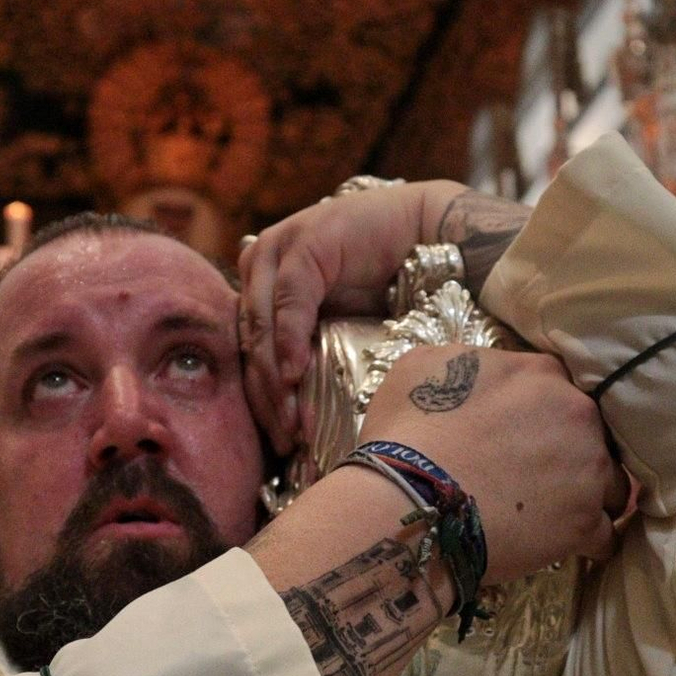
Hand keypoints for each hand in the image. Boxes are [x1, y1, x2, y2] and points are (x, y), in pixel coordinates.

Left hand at [239, 180, 455, 452]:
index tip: (280, 442)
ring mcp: (277, 249)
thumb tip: (292, 415)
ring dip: (275, 378)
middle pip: (250, 341)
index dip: (261, 398)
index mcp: (260, 284)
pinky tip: (295, 374)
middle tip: (287, 440)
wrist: (427, 234)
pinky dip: (290, 339)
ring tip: (292, 421)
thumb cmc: (387, 281)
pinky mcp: (303, 243)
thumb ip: (308, 350)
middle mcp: (260, 265)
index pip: (248, 348)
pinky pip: (289, 300)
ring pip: (262, 324)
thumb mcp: (337, 323)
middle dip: (267, 397)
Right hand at [360, 345, 626, 583]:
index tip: (524, 428)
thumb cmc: (406, 433)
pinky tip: (563, 543)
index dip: (542, 408)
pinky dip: (586, 540)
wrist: (408, 503)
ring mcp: (589, 472)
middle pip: (595, 432)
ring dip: (589, 494)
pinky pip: (604, 535)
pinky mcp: (585, 525)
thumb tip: (478, 372)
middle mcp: (579, 415)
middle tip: (536, 471)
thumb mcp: (423, 367)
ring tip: (555, 511)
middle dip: (572, 450)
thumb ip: (467, 361)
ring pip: (611, 483)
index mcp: (542, 373)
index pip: (560, 385)